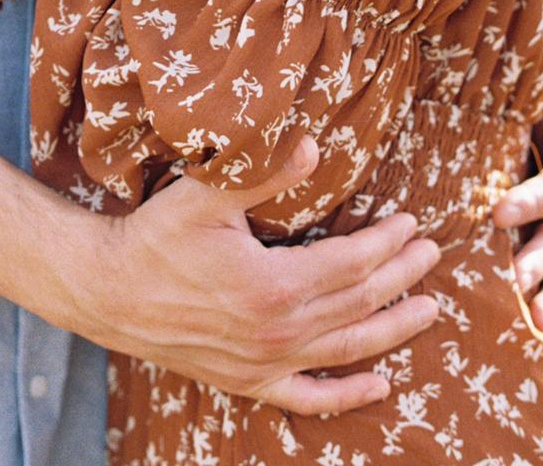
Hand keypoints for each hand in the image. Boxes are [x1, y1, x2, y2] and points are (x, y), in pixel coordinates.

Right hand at [70, 136, 440, 415]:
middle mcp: (277, 332)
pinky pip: (310, 398)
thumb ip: (263, 173)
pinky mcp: (249, 382)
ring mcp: (265, 363)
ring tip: (429, 310)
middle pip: (358, 304)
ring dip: (393, 330)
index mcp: (272, 284)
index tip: (411, 223)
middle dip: (401, 277)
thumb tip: (311, 146)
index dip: (386, 243)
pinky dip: (348, 394)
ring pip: (347, 350)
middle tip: (432, 253)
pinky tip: (380, 384)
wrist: (110, 292)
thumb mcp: (206, 194)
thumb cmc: (157, 236)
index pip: (350, 264)